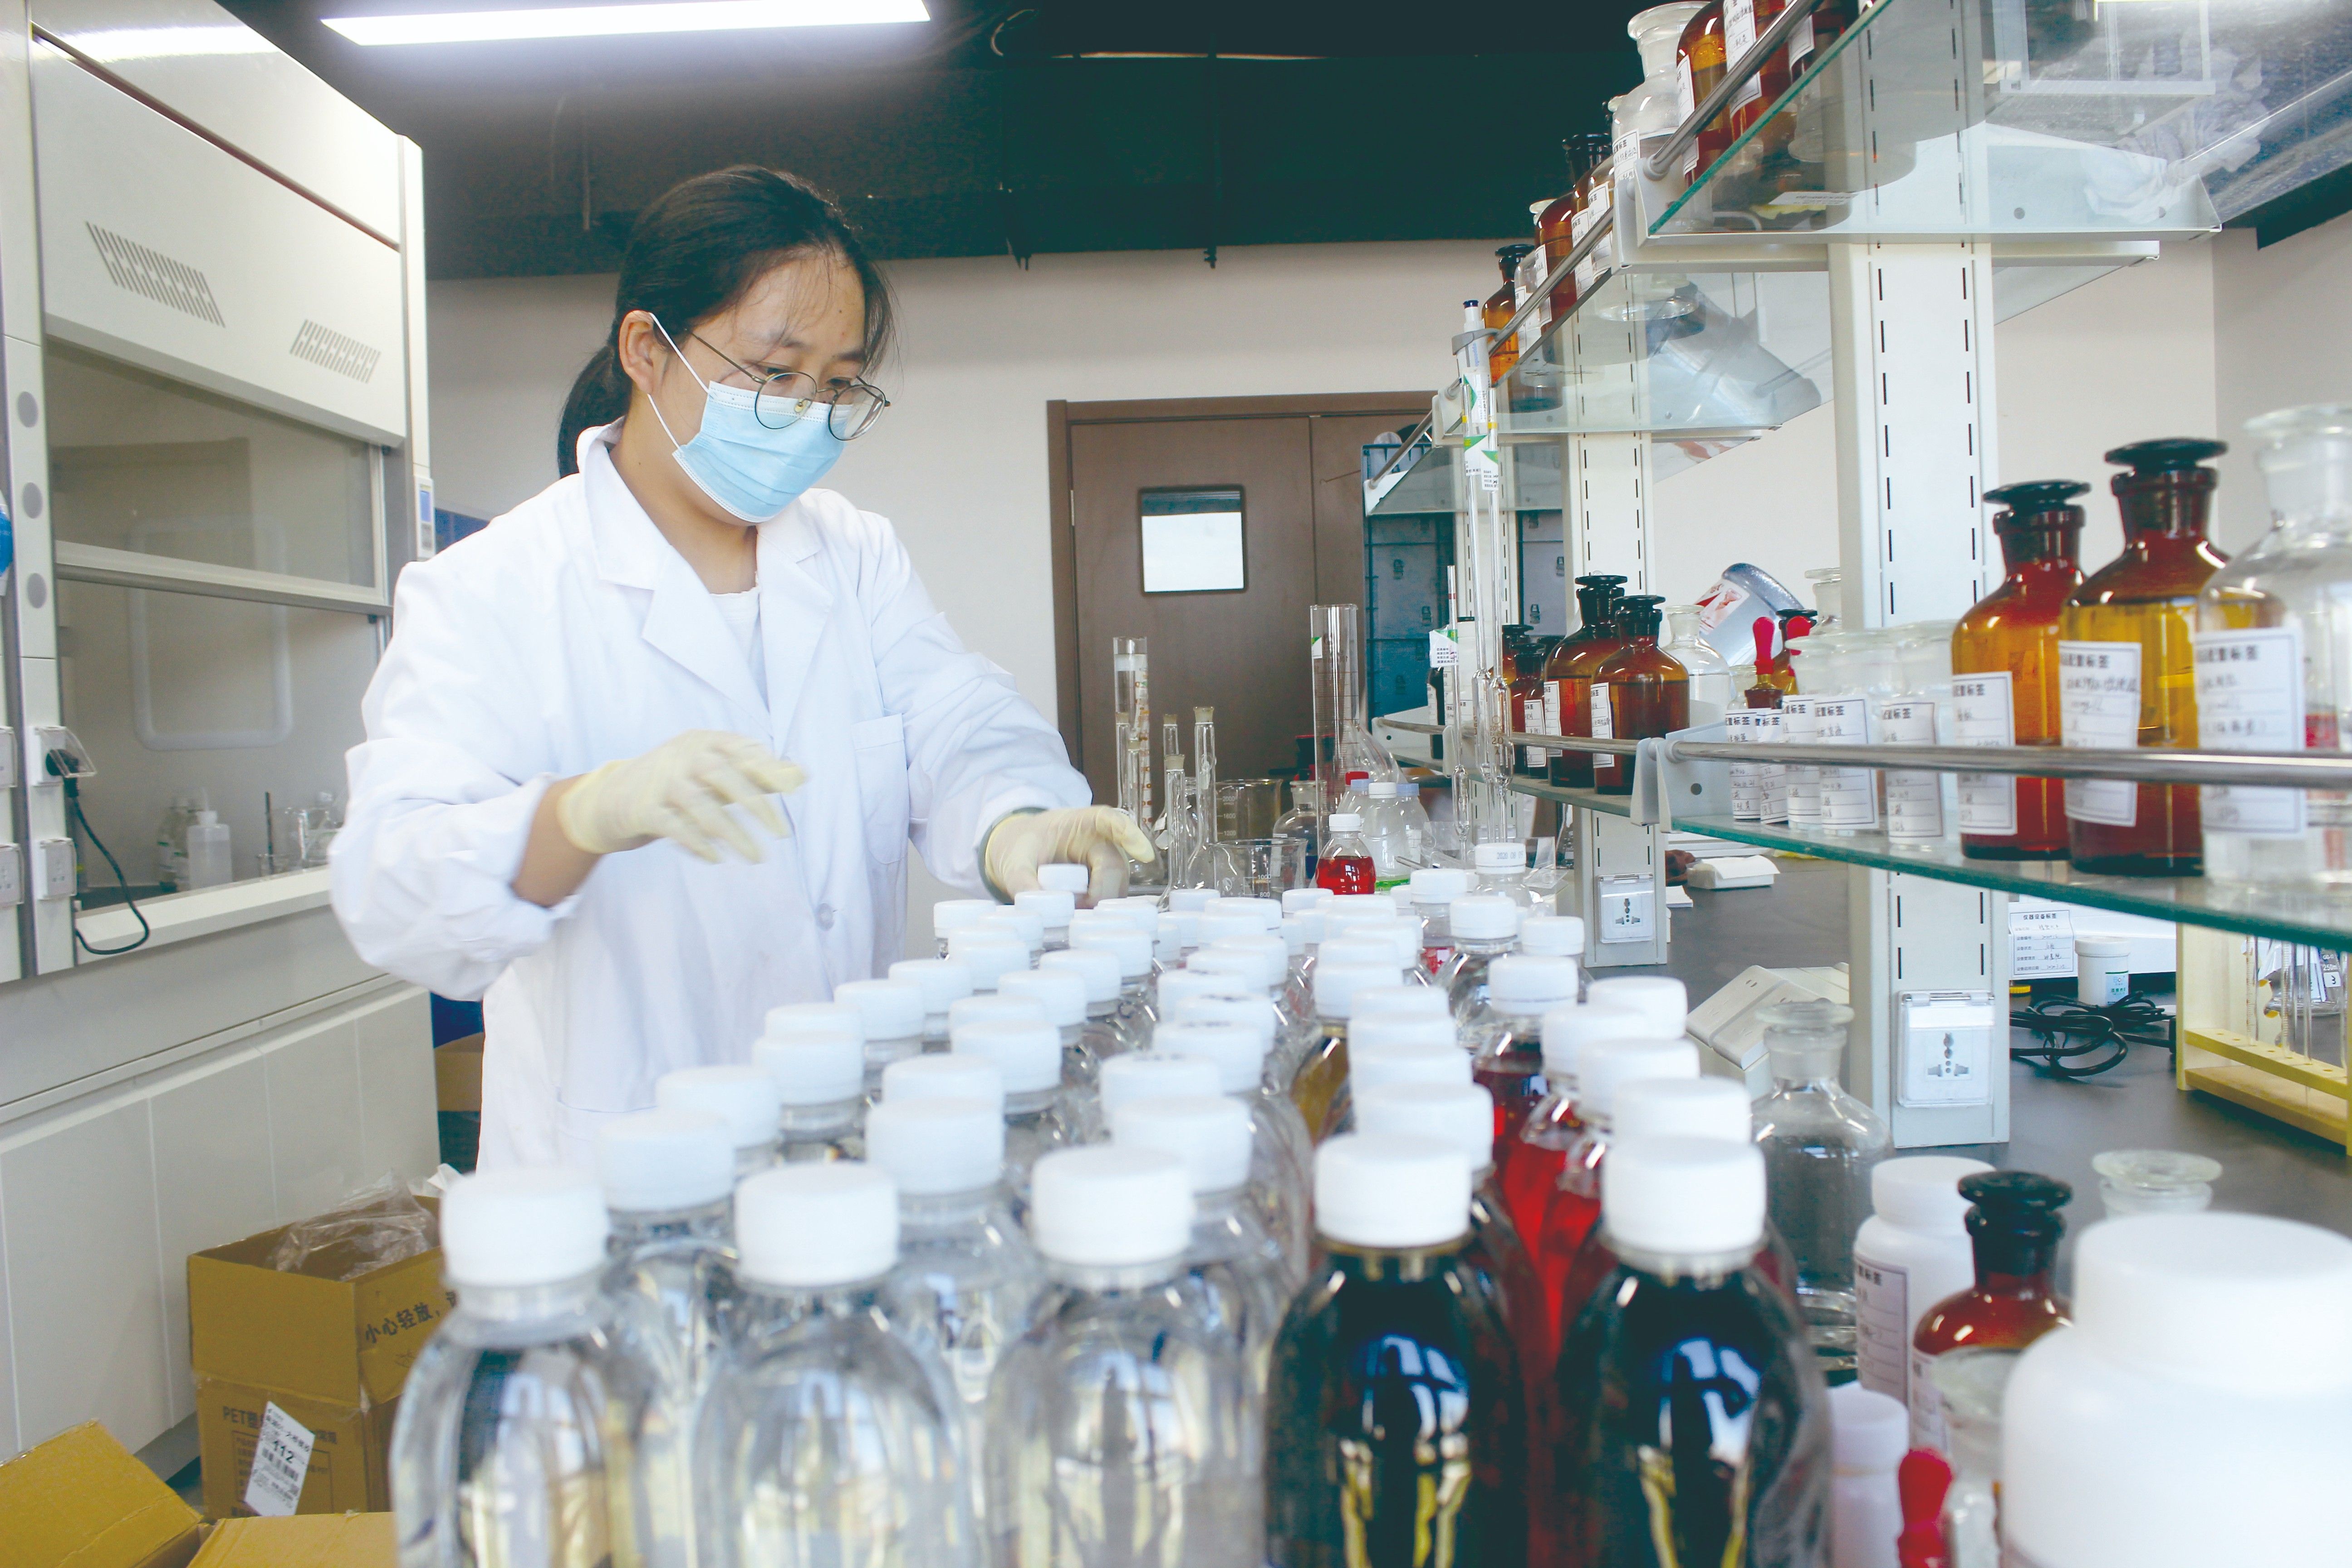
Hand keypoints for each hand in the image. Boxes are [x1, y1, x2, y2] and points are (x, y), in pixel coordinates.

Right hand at [556, 730, 805, 862]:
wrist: (614, 797)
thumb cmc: (679, 782)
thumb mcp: (715, 770)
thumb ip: (755, 773)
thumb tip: (801, 775)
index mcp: (703, 740)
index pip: (740, 748)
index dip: (767, 766)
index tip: (792, 790)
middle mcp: (682, 755)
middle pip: (724, 774)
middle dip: (757, 805)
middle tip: (783, 834)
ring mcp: (660, 781)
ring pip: (701, 806)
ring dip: (733, 834)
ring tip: (757, 857)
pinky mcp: (643, 809)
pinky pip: (675, 828)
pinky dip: (698, 844)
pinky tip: (717, 858)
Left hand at [985, 806, 1155, 902]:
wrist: (1020, 852)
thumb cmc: (1022, 847)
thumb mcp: (1013, 862)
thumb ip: (1022, 883)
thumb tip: (1039, 911)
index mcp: (1080, 821)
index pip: (1109, 821)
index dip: (1128, 835)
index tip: (1143, 853)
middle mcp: (1100, 840)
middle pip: (1114, 865)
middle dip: (1102, 891)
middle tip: (1079, 910)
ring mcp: (1106, 861)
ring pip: (1117, 885)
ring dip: (1101, 903)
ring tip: (1075, 915)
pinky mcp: (1105, 881)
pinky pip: (1111, 896)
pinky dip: (1099, 909)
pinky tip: (1083, 918)